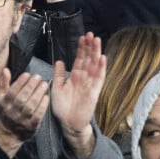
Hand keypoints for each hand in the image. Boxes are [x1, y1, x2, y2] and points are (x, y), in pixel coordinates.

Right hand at [0, 68, 49, 157]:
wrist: (7, 134)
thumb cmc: (5, 112)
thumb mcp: (0, 98)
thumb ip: (3, 83)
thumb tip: (6, 70)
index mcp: (4, 103)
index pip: (12, 92)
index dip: (20, 82)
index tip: (28, 74)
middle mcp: (12, 112)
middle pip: (22, 98)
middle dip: (30, 86)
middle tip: (38, 77)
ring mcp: (21, 120)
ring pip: (30, 106)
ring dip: (38, 94)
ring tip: (44, 84)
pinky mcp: (30, 126)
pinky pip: (37, 115)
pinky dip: (42, 106)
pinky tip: (46, 98)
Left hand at [51, 32, 105, 158]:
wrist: (68, 124)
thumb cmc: (62, 108)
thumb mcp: (56, 88)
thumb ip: (59, 75)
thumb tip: (59, 61)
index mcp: (75, 76)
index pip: (80, 59)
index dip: (81, 48)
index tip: (82, 37)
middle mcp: (84, 78)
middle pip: (89, 59)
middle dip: (90, 46)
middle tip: (91, 34)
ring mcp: (91, 83)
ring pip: (95, 65)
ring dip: (96, 52)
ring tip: (97, 40)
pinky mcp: (95, 91)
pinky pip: (99, 78)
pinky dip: (101, 68)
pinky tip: (102, 58)